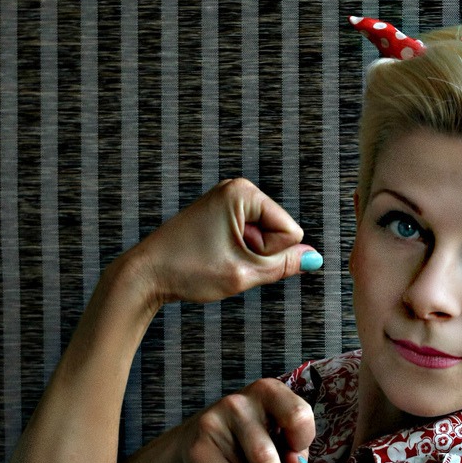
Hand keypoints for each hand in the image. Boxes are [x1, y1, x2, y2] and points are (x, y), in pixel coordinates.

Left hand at [125, 178, 321, 307]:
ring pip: (264, 236)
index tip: (235, 257)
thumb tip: (316, 258)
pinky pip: (248, 236)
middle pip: (279, 231)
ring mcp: (227, 199)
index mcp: (243, 192)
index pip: (291, 231)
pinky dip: (237, 252)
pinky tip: (213, 256)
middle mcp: (236, 188)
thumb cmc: (188, 270)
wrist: (145, 274)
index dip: (269, 254)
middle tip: (224, 260)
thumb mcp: (244, 273)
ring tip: (216, 258)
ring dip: (247, 255)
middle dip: (258, 254)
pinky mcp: (220, 213)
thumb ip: (284, 265)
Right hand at [180, 379, 316, 462]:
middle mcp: (238, 402)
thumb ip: (297, 448)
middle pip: (266, 456)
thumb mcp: (279, 431)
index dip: (302, 442)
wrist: (199, 437)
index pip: (298, 416)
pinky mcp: (199, 451)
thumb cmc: (251, 434)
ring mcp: (213, 424)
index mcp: (267, 390)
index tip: (293, 449)